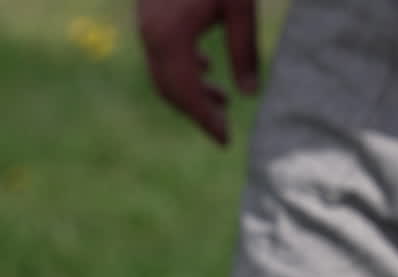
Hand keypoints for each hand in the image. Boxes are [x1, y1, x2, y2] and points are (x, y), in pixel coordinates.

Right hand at [136, 0, 258, 144]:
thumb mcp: (240, 5)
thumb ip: (244, 49)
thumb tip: (250, 94)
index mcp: (171, 37)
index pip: (187, 92)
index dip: (205, 119)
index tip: (224, 141)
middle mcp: (152, 37)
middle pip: (171, 90)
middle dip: (198, 112)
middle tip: (224, 128)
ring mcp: (147, 26)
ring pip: (165, 74)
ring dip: (192, 91)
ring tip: (223, 98)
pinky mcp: (150, 16)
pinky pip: (162, 55)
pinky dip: (183, 71)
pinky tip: (206, 66)